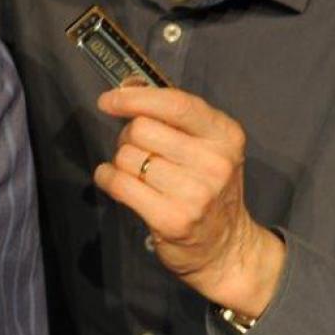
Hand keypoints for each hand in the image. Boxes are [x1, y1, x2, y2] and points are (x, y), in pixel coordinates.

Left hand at [91, 84, 286, 319]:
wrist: (226, 248)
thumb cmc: (209, 189)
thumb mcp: (208, 147)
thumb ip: (173, 116)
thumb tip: (127, 86)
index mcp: (225, 136)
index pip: (176, 104)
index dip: (136, 98)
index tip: (109, 100)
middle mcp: (215, 163)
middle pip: (142, 129)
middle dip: (128, 136)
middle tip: (137, 151)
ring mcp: (195, 194)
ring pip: (128, 157)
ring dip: (120, 162)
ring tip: (136, 173)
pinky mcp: (172, 219)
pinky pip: (120, 184)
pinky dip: (107, 178)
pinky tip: (115, 182)